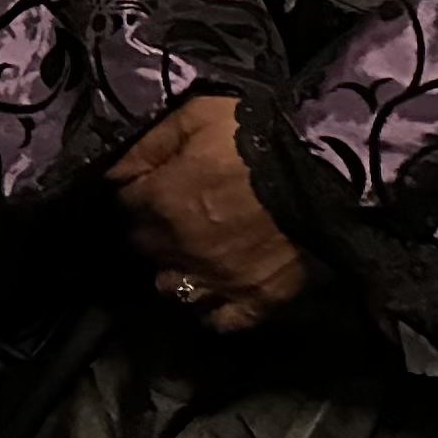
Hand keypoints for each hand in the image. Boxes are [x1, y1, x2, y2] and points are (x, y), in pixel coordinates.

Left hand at [107, 97, 305, 331]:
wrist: (323, 169)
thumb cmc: (254, 136)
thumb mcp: (194, 117)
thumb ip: (146, 145)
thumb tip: (114, 173)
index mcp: (161, 203)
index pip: (126, 207)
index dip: (136, 194)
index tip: (149, 187)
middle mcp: (181, 249)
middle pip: (146, 249)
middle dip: (153, 232)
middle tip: (172, 217)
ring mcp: (218, 280)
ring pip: (175, 290)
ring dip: (176, 272)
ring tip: (191, 257)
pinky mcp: (256, 299)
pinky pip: (221, 321)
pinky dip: (214, 310)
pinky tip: (217, 293)